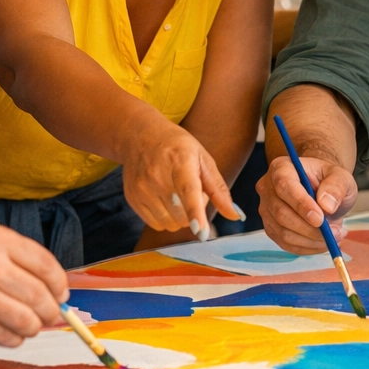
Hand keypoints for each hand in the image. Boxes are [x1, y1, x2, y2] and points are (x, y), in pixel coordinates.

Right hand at [0, 226, 68, 346]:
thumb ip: (21, 263)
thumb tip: (59, 297)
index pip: (47, 267)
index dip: (60, 286)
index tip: (61, 296)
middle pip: (40, 298)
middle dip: (51, 312)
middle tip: (49, 317)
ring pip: (26, 322)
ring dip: (32, 328)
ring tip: (26, 325)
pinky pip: (5, 337)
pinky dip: (13, 339)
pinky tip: (6, 332)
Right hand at [120, 119, 242, 236]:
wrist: (140, 137)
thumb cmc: (178, 148)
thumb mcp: (203, 159)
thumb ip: (219, 190)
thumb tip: (236, 216)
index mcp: (180, 160)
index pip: (188, 190)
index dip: (195, 212)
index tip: (200, 230)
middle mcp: (157, 175)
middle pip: (182, 215)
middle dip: (193, 212)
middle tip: (190, 192)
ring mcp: (142, 188)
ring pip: (170, 224)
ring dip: (179, 217)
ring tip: (176, 194)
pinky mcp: (132, 198)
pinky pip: (156, 224)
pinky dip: (165, 218)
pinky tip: (164, 199)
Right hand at [257, 155, 355, 252]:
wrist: (323, 191)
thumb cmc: (328, 181)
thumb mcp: (341, 177)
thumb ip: (336, 186)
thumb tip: (326, 205)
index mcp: (281, 168)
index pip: (284, 186)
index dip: (301, 204)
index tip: (320, 219)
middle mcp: (267, 188)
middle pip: (281, 213)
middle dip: (309, 228)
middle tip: (334, 233)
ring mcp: (266, 210)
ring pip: (283, 233)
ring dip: (311, 240)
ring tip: (334, 236)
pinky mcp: (271, 228)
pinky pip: (286, 244)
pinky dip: (307, 248)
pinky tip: (322, 242)